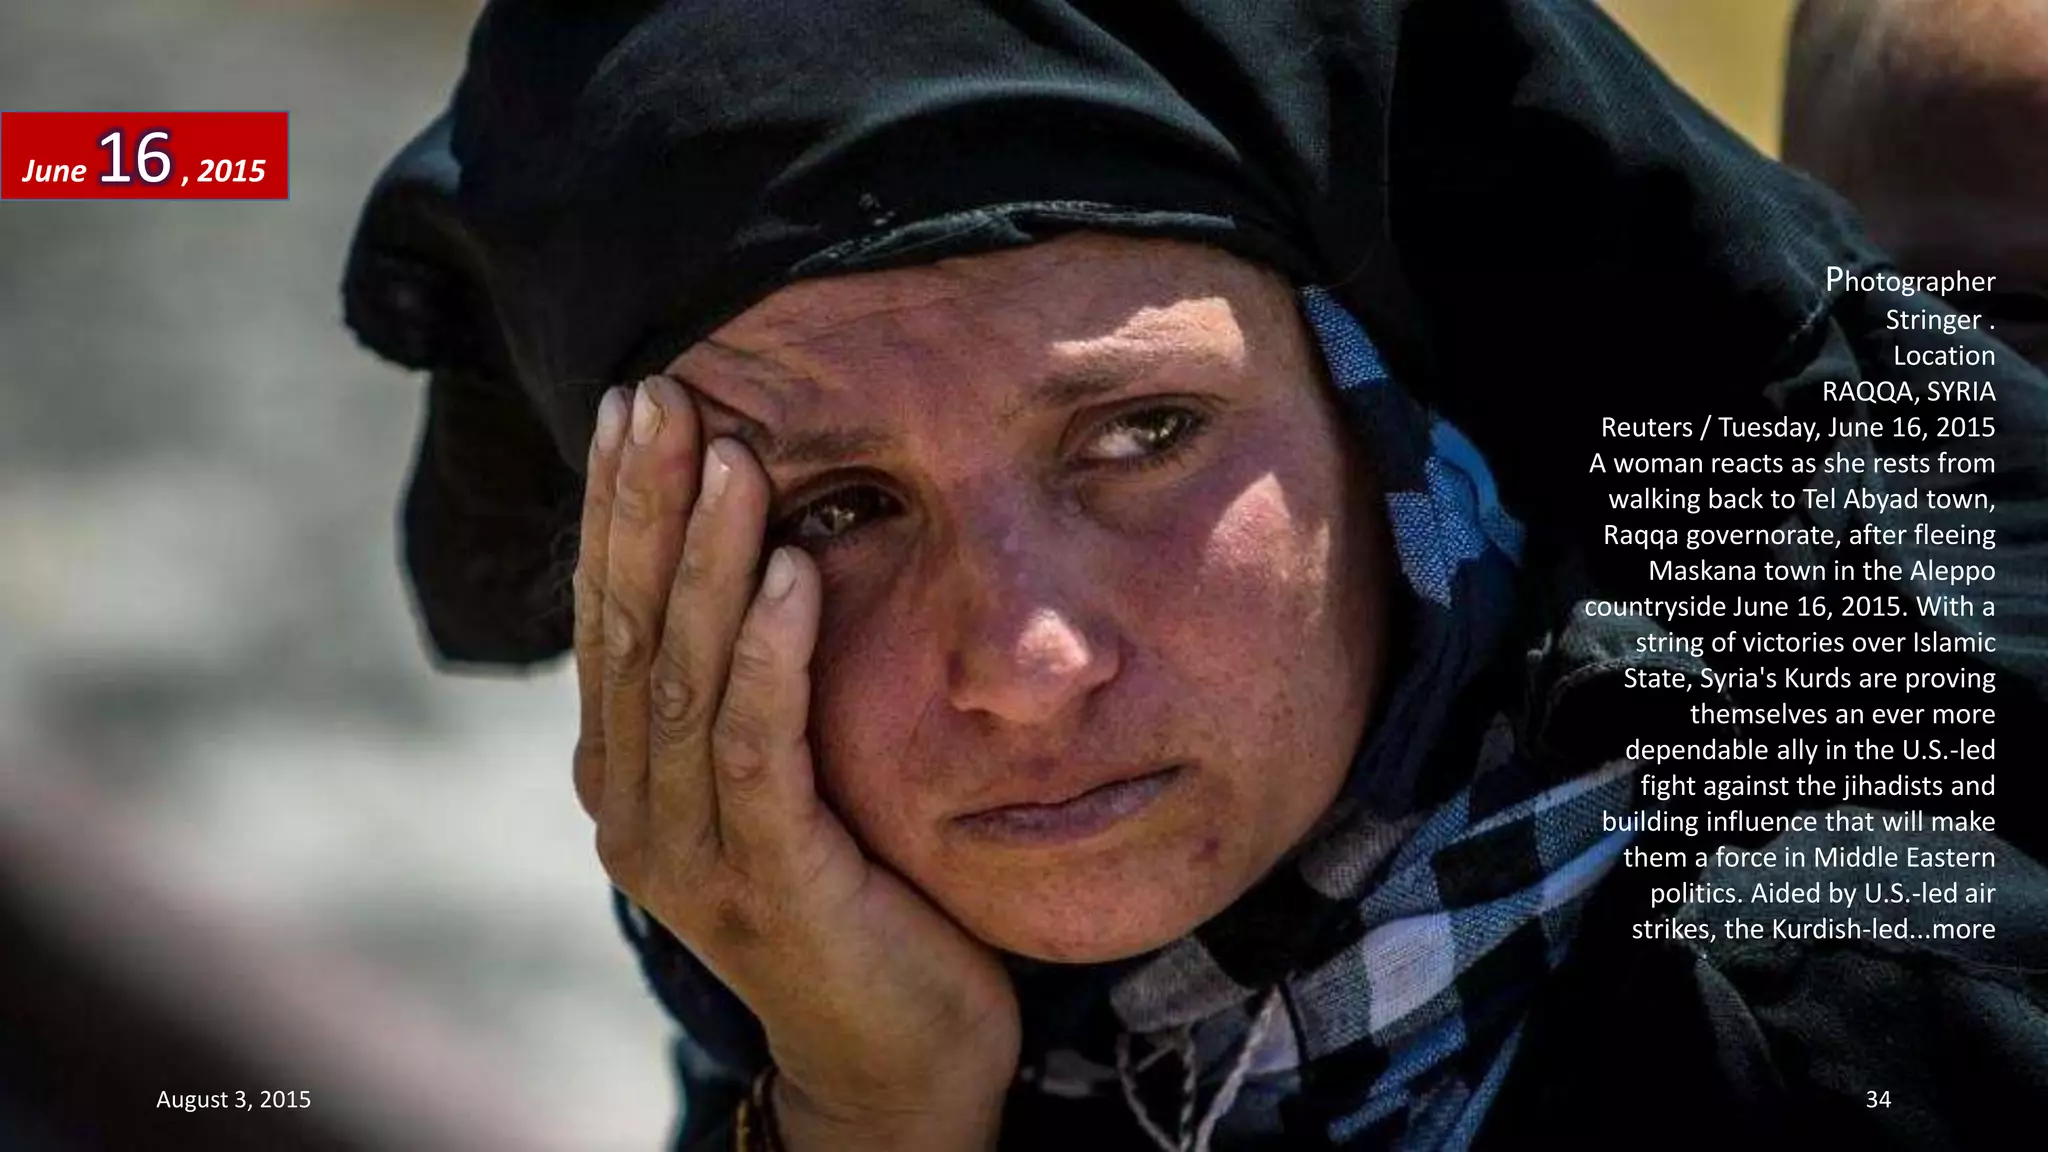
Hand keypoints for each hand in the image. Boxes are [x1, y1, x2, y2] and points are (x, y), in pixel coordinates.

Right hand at [573, 378, 1018, 1149]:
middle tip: (661, 390)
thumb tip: (759, 549)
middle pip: (630, 625)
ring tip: (729, 453)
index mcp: (630, 769)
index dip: (620, 505)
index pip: (613, 611)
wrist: (893, 1052)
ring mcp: (689, 848)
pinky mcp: (767, 878)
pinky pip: (758, 746)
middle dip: (644, 503)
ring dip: (704, 556)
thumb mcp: (783, 775)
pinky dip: (769, 653)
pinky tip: (791, 569)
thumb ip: (748, 686)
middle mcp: (634, 804)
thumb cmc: (855, 891)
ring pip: (684, 675)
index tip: (637, 401)